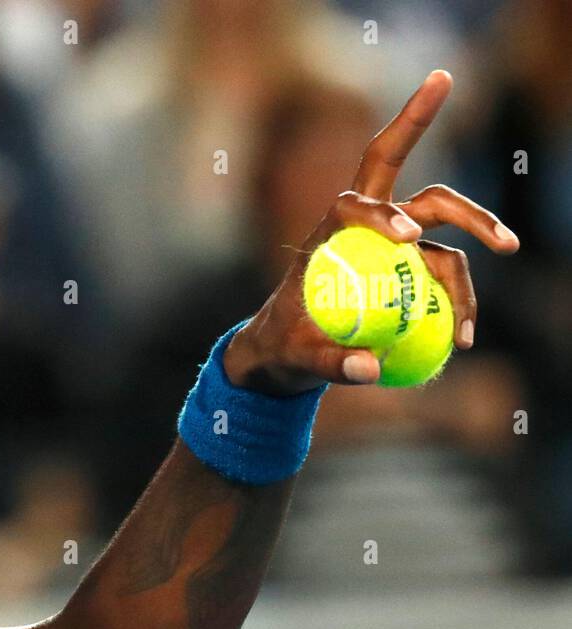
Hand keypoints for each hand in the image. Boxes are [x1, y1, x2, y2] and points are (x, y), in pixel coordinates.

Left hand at [223, 70, 519, 395]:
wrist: (291, 350)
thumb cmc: (285, 346)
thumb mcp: (294, 360)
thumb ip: (328, 364)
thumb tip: (369, 370)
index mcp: (326, 237)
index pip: (351, 206)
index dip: (380, 214)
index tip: (410, 238)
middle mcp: (361, 226)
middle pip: (390, 168)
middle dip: (415, 121)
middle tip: (446, 93)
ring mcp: (391, 240)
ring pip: (440, 214)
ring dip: (478, 223)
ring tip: (509, 246)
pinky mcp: (413, 262)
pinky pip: (448, 269)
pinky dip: (462, 298)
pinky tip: (465, 335)